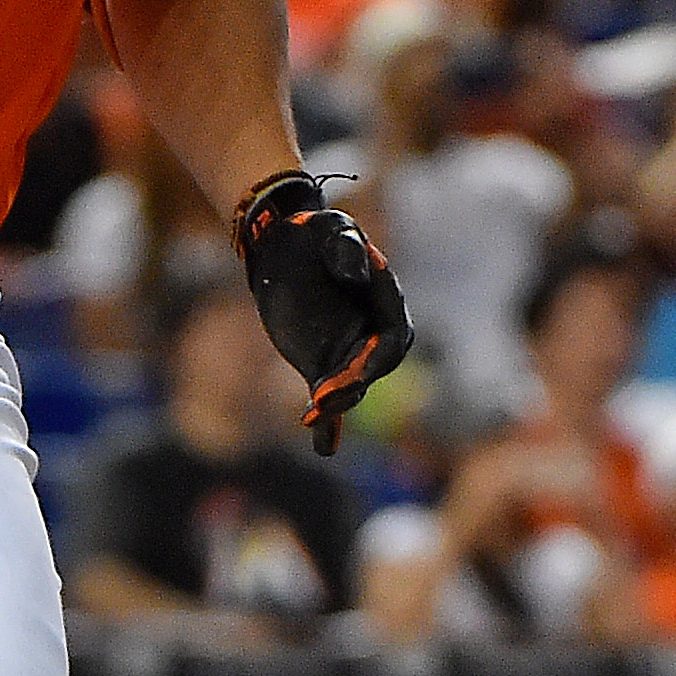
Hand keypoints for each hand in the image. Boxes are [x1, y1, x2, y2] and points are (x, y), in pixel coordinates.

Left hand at [234, 171, 412, 455]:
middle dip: (351, 386)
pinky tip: (323, 447)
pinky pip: (326, 397)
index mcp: (384, 302)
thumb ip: (346, 248)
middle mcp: (371, 332)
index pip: (394, 339)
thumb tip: (358, 272)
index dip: (378, 360)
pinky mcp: (320, 363)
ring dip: (334, 406)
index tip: (356, 375)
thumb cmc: (312, 231)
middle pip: (372, 370)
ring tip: (312, 418)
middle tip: (322, 399)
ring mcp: (347, 351)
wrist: (281, 245)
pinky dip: (327, 424)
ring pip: (349, 388)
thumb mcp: (329, 229)